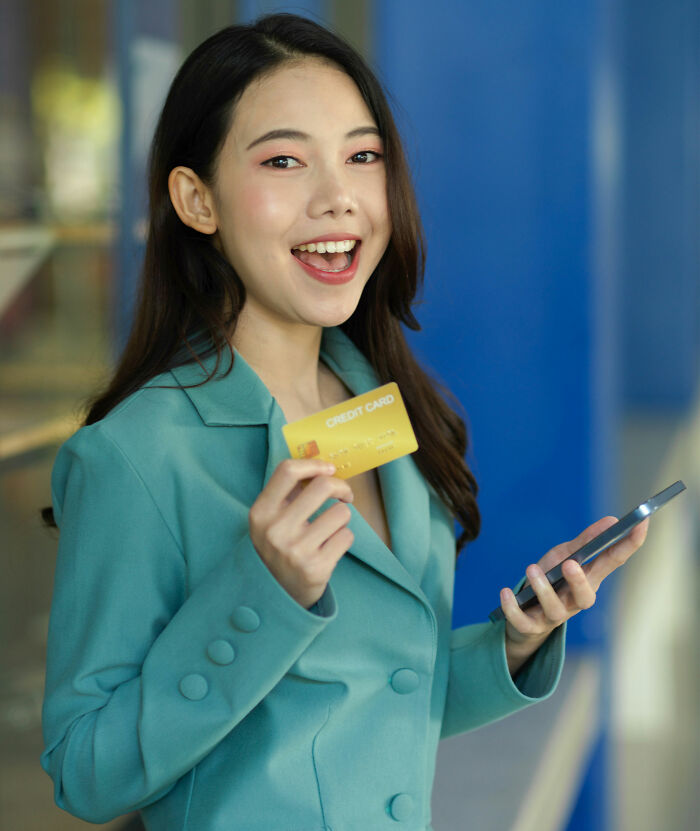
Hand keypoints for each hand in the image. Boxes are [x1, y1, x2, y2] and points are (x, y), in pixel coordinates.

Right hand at [248, 458, 354, 608]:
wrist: (277, 595)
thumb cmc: (279, 547)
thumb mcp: (269, 520)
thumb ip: (287, 494)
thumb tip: (320, 466)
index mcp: (261, 513)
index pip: (287, 471)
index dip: (313, 464)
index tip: (329, 469)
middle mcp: (276, 530)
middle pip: (323, 486)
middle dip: (341, 487)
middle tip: (344, 495)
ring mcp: (296, 551)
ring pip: (341, 512)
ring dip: (342, 517)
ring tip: (332, 528)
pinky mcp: (316, 568)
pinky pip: (347, 536)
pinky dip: (344, 538)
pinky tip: (332, 547)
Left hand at [499, 515, 648, 673]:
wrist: (524, 617)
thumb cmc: (550, 581)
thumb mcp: (564, 556)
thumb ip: (585, 542)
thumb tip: (611, 520)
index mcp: (588, 580)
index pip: (613, 562)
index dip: (629, 544)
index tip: (642, 522)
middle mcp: (574, 601)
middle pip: (585, 597)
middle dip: (579, 582)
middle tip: (570, 564)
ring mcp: (553, 616)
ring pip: (554, 609)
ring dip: (543, 590)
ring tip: (532, 569)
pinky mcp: (530, 626)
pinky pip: (522, 621)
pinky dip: (513, 608)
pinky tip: (505, 593)